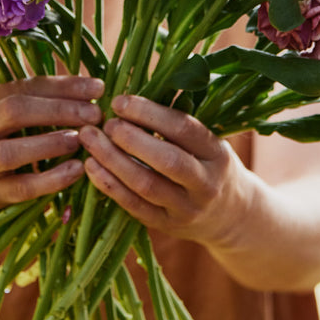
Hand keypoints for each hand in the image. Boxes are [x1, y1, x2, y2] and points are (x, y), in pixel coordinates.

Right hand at [0, 75, 103, 222]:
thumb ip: (33, 103)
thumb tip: (89, 90)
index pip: (23, 86)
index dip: (62, 86)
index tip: (97, 88)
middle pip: (14, 111)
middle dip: (59, 110)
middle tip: (94, 114)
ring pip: (11, 151)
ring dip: (51, 143)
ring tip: (82, 140)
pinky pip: (20, 187)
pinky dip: (50, 179)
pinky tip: (75, 171)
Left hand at [79, 94, 251, 245]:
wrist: (229, 215)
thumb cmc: (208, 165)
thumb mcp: (207, 142)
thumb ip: (177, 123)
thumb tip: (132, 94)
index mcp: (217, 153)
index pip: (184, 129)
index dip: (149, 113)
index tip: (119, 101)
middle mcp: (205, 183)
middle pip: (167, 160)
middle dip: (131, 139)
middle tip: (105, 122)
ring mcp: (186, 208)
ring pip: (146, 184)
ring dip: (113, 160)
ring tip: (89, 139)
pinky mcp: (166, 225)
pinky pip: (133, 206)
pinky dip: (109, 185)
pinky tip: (91, 167)